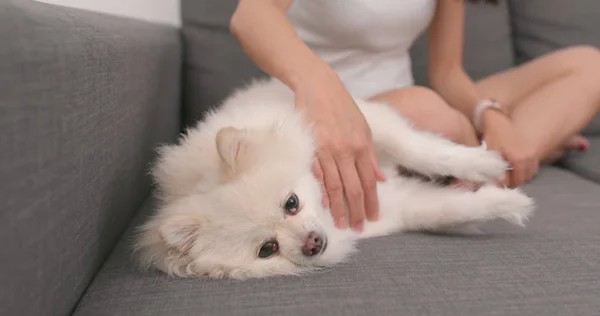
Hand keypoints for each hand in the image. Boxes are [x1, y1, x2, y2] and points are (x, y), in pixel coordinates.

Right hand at [294, 71, 385, 231]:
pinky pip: (319, 174)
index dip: (371, 201)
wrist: (318, 86)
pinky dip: (323, 191)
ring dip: (340, 207)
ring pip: (337, 185)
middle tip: (358, 228)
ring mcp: (328, 150)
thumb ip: (370, 155)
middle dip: (357, 210)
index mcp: (362, 146)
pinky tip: (326, 205)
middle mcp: (348, 150)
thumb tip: (380, 179)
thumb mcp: (364, 128)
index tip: (373, 217)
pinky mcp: (311, 147)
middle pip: (354, 188)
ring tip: (342, 224)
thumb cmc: (341, 107)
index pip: (369, 181)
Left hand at [480, 109, 538, 186]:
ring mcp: (534, 155)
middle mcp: (530, 158)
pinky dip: (524, 170)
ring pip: (529, 174)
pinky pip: (532, 167)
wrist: (499, 118)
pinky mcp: (534, 151)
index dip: (504, 184)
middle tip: (501, 177)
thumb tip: (500, 184)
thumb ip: (497, 169)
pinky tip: (513, 165)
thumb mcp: (492, 152)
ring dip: (519, 176)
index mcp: (519, 160)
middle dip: (512, 181)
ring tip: (507, 171)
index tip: (496, 181)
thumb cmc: (493, 134)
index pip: (515, 182)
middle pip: (523, 180)